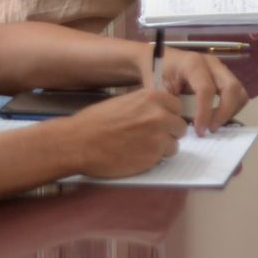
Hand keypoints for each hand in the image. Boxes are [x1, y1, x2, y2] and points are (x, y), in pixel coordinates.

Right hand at [57, 89, 185, 178]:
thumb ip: (147, 106)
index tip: (160, 121)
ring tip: (140, 148)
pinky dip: (152, 160)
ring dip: (162, 148)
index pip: (177, 107)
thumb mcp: (125, 102)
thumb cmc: (96, 122)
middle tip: (150, 137)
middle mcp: (160, 115)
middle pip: (180, 126)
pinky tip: (135, 156)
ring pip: (174, 144)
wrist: (78, 143)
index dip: (169, 116)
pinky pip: (162, 159)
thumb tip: (162, 112)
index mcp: (153, 98)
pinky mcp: (153, 157)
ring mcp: (158, 137)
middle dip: (168, 133)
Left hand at [144, 48, 249, 134]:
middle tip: (211, 129)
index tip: (199, 131)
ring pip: (239, 91)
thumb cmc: (156, 73)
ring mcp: (221, 68)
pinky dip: (232, 108)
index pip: (206, 89)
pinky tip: (217, 117)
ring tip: (213, 124)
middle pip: (231, 87)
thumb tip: (184, 127)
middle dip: (225, 112)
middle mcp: (211, 63)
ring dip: (231, 111)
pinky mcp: (225, 75)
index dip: (205, 112)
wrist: (160, 58)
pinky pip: (238, 93)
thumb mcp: (157, 90)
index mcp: (192, 64)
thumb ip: (171, 107)